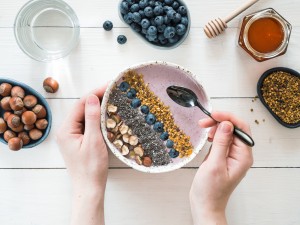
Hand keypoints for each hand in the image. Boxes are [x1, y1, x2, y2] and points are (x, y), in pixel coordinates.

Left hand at [56, 86, 107, 224]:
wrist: (89, 187)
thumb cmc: (91, 167)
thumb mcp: (93, 140)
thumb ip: (92, 118)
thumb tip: (92, 97)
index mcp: (66, 129)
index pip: (80, 104)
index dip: (94, 93)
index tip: (108, 86)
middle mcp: (66, 130)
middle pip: (81, 108)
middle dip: (96, 98)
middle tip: (112, 90)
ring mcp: (72, 135)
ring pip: (85, 115)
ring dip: (97, 107)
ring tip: (111, 99)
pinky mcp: (79, 140)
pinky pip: (87, 124)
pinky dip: (97, 118)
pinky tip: (106, 114)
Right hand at [189, 112, 252, 224]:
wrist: (205, 203)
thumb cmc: (210, 189)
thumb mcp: (214, 164)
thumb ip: (221, 143)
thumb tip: (227, 124)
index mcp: (243, 156)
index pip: (241, 128)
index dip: (228, 118)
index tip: (213, 114)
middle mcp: (240, 154)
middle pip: (234, 128)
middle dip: (219, 121)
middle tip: (203, 122)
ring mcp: (232, 155)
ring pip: (227, 132)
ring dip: (216, 127)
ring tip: (204, 128)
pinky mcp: (224, 156)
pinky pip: (222, 139)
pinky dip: (214, 134)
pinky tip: (208, 137)